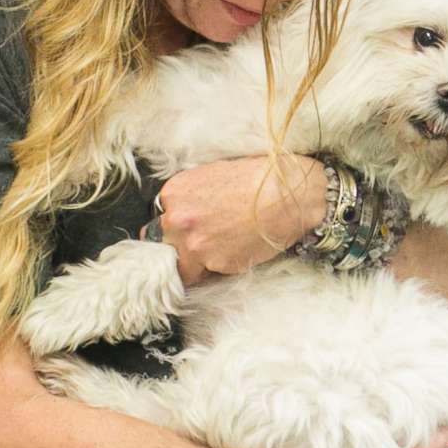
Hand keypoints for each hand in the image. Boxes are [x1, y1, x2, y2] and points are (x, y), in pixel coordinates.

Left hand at [150, 155, 323, 283]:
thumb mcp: (213, 174)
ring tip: (224, 249)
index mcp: (174, 193)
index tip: (188, 231)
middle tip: (206, 241)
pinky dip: (221, 267)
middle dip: (182, 246)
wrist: (287, 195)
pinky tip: (239, 250)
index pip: (160, 220)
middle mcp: (177, 220)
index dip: (176, 228)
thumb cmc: (258, 179)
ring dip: (198, 263)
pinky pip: (210, 273)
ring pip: (184, 266)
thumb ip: (190, 196)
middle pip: (165, 245)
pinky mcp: (216, 264)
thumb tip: (183, 211)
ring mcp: (195, 245)